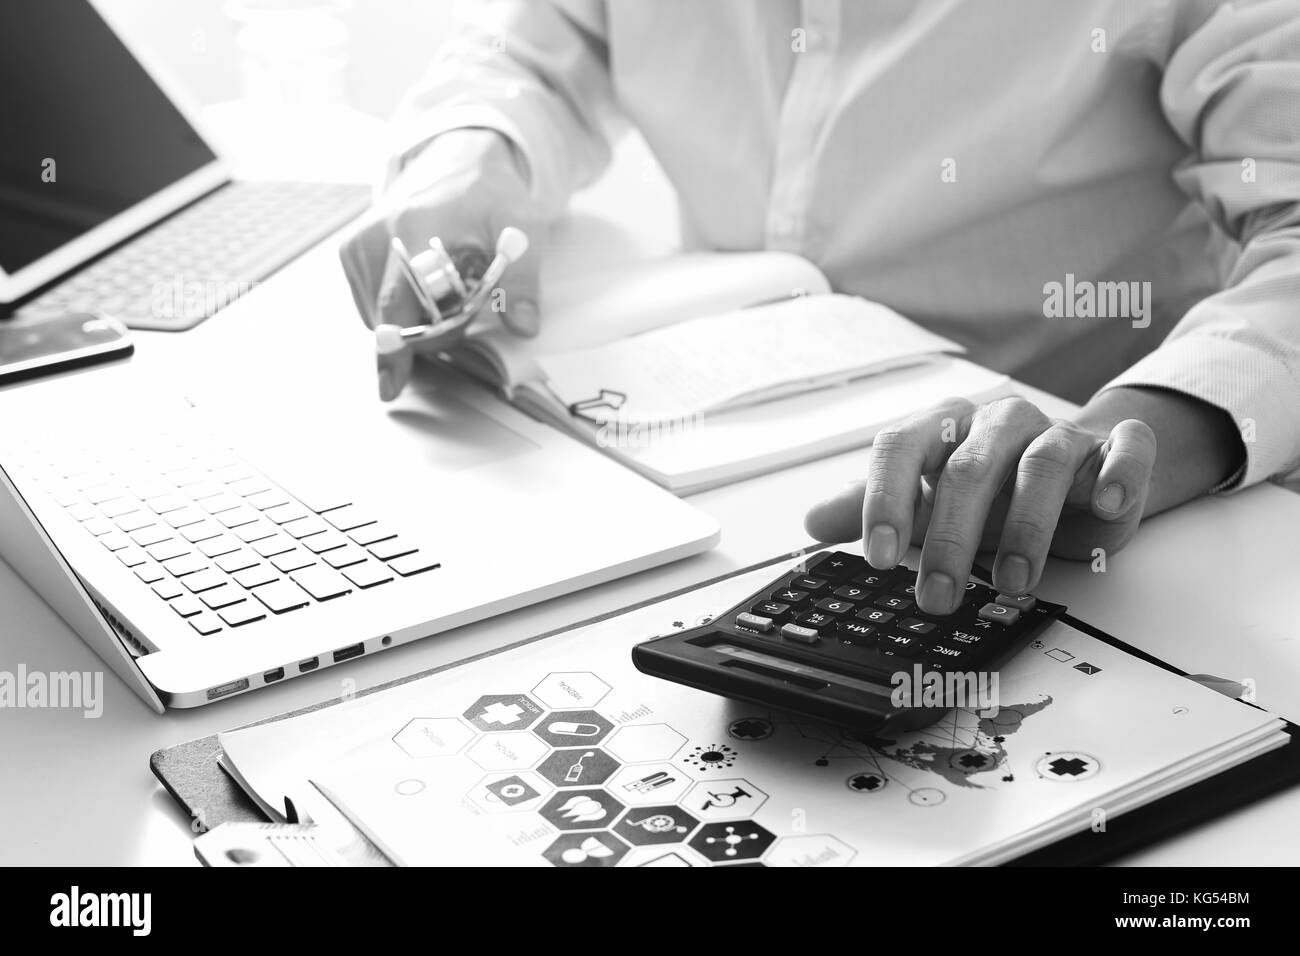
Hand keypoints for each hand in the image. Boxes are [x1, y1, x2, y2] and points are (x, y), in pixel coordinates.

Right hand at [339, 129, 543, 395]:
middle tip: (465, 311)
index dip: (397, 349)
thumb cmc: (488, 195)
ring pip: (380, 320)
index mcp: (414, 228)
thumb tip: (525, 326)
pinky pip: (371, 307)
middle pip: (392, 321)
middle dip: (430, 334)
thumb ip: (521, 281)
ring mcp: (357, 246)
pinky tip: (423, 289)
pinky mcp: (350, 254)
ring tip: (445, 292)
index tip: (391, 385)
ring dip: (415, 324)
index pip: (399, 303)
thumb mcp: (520, 230)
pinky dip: (399, 311)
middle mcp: (376, 237)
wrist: (456, 160)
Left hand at [804, 396, 1156, 613]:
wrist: (1073, 472)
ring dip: (1026, 528)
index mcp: (944, 428)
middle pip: (967, 468)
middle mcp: (998, 423)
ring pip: (1041, 464)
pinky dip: (1117, 475)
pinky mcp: (1115, 450)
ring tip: (1012, 582)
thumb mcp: (927, 504)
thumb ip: (872, 511)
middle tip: (937, 595)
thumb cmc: (992, 489)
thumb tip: (811, 523)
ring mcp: (1059, 433)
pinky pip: (1125, 449)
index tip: (881, 557)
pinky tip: (1104, 506)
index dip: (887, 499)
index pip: (902, 447)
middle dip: (951, 538)